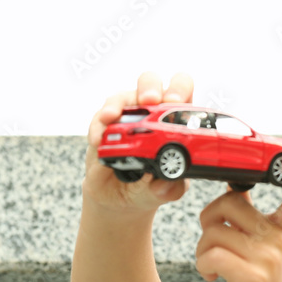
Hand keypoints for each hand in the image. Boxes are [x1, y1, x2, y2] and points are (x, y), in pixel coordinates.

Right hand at [83, 71, 193, 214]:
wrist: (121, 198)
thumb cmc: (152, 186)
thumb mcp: (168, 190)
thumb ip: (172, 187)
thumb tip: (165, 185)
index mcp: (174, 120)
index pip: (182, 92)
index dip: (180, 90)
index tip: (175, 101)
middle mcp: (150, 112)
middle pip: (151, 83)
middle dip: (150, 87)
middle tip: (149, 101)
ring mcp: (125, 117)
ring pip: (122, 97)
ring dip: (116, 105)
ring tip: (111, 118)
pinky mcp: (103, 127)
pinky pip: (99, 119)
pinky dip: (98, 127)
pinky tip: (98, 140)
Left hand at [195, 154, 281, 281]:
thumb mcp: (266, 254)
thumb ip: (252, 225)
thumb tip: (233, 191)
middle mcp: (278, 241)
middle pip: (229, 203)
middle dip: (208, 219)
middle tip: (212, 240)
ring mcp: (267, 260)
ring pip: (214, 231)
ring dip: (202, 249)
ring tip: (211, 266)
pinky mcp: (252, 279)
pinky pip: (212, 254)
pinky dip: (203, 264)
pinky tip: (211, 276)